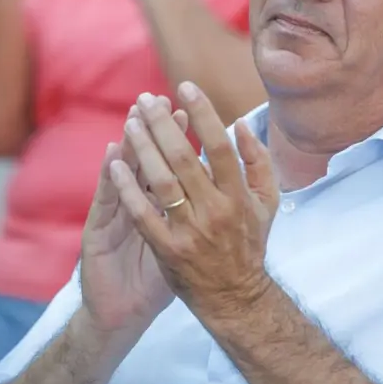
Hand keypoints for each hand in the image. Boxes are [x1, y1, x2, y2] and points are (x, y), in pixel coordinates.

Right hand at [80, 100, 186, 333]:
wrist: (125, 312)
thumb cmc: (162, 272)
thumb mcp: (180, 237)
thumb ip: (194, 204)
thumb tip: (217, 174)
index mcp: (160, 202)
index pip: (171, 159)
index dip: (179, 133)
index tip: (189, 107)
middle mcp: (137, 201)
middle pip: (147, 157)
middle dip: (154, 129)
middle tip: (158, 100)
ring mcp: (115, 215)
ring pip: (124, 173)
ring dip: (132, 145)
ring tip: (135, 118)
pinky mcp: (98, 234)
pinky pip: (108, 204)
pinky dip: (112, 179)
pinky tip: (113, 158)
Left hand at [113, 83, 279, 316]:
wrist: (235, 295)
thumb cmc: (250, 241)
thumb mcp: (268, 201)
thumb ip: (260, 161)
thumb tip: (242, 125)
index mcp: (240, 195)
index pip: (220, 145)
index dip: (203, 114)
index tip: (185, 88)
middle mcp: (216, 210)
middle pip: (185, 158)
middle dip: (164, 124)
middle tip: (147, 99)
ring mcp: (190, 230)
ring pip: (162, 182)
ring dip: (143, 149)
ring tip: (130, 123)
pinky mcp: (167, 249)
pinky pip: (144, 214)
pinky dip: (128, 189)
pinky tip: (114, 166)